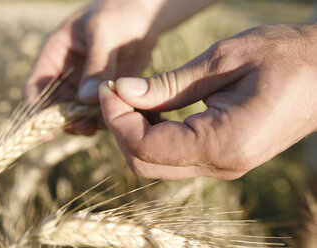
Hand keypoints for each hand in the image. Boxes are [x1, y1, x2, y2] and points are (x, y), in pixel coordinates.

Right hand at [24, 0, 218, 134]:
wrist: (145, 15)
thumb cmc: (118, 13)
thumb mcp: (104, 32)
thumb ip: (96, 64)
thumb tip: (86, 98)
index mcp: (55, 54)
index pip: (36, 86)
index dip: (37, 111)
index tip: (48, 132)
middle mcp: (68, 72)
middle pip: (57, 106)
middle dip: (69, 121)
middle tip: (87, 130)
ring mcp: (87, 83)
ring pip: (79, 112)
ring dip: (89, 122)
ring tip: (106, 124)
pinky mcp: (107, 90)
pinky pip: (101, 110)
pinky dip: (107, 117)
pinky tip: (119, 118)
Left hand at [99, 25, 316, 179]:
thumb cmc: (283, 57)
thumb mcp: (222, 61)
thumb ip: (169, 85)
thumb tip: (123, 92)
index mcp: (224, 143)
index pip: (147, 147)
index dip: (117, 120)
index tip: (107, 90)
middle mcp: (222, 165)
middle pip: (146, 163)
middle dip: (120, 128)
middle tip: (114, 93)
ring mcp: (222, 165)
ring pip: (157, 163)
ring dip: (135, 132)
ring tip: (129, 97)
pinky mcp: (222, 157)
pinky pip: (175, 156)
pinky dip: (154, 135)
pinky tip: (152, 108)